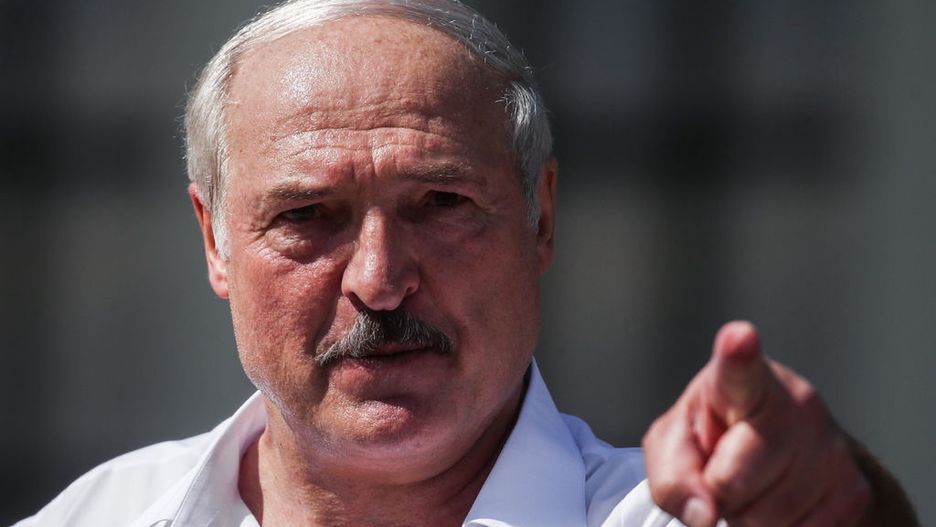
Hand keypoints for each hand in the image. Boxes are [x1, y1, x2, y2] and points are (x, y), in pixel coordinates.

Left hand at [642, 321, 870, 525]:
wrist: (780, 451)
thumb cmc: (713, 436)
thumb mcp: (674, 445)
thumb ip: (672, 476)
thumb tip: (705, 515)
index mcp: (739, 381)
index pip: (738, 369)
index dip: (738, 353)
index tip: (738, 337)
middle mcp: (793, 403)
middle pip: (734, 479)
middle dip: (719, 492)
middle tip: (723, 470)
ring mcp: (829, 445)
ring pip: (768, 518)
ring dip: (749, 517)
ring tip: (753, 483)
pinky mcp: (853, 488)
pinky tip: (779, 499)